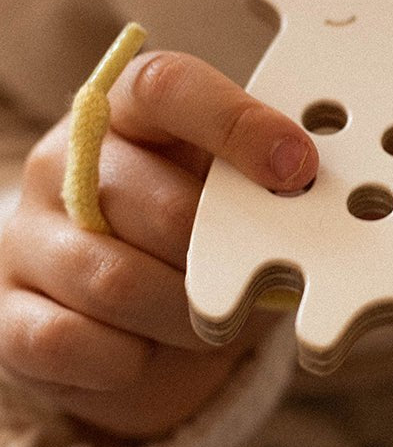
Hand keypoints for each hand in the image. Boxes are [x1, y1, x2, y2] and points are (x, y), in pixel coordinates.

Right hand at [0, 51, 317, 441]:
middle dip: (223, 259)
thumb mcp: (237, 199)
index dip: (237, 123)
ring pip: (119, 283)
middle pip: (160, 206)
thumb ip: (265, 186)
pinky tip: (143, 351)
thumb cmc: (199, 244)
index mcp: (128, 113)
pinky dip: (128, 360)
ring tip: (205, 322)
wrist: (136, 326)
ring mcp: (27, 237)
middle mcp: (66, 163)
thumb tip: (309, 191)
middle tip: (249, 279)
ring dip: (185, 319)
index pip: (168, 87)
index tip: (298, 167)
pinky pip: (71, 342)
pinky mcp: (8, 315)